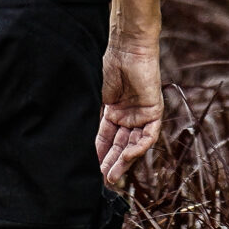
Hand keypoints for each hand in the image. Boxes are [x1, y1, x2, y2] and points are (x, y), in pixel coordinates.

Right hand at [95, 38, 162, 189]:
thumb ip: (91, 118)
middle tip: (102, 181)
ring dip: (123, 161)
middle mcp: (128, 115)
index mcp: (113, 111)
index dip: (98, 154)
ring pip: (134, 144)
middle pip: (119, 145)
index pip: (105, 138)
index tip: (89, 170)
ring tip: (111, 176)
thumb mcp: (95, 98)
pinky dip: (139, 147)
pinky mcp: (154, 111)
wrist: (125, 47)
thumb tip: (75, 140)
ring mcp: (141, 114)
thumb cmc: (108, 65)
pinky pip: (149, 135)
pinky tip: (126, 157)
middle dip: (110, 163)